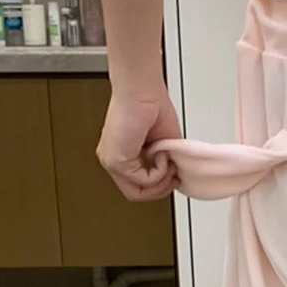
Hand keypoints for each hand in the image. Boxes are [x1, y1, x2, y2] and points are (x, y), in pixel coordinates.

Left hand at [96, 84, 180, 200]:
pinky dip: (159, 171)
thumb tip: (174, 179)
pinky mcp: (116, 161)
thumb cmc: (153, 108)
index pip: (138, 187)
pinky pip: (142, 181)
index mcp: (122, 157)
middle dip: (161, 189)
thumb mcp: (164, 146)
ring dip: (160, 181)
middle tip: (173, 175)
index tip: (174, 175)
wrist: (143, 91)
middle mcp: (113, 161)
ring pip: (137, 192)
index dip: (160, 187)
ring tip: (168, 161)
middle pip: (136, 194)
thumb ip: (164, 165)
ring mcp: (112, 162)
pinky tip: (161, 154)